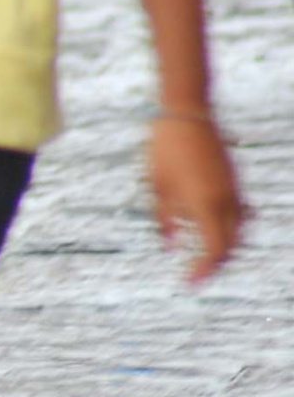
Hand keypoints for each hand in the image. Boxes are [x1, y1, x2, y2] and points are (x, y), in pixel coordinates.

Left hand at [147, 113, 242, 282]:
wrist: (185, 113)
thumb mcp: (156, 189)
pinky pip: (239, 213)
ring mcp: (233, 189)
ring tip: (204, 259)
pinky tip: (211, 232)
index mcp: (205, 204)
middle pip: (230, 244)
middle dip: (215, 264)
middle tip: (195, 276)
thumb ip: (164, 221)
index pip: (214, 249)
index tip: (189, 283)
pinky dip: (229, 228)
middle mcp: (226, 200)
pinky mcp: (234, 180)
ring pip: (239, 229)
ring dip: (224, 247)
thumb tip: (170, 247)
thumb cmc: (164, 150)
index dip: (204, 270)